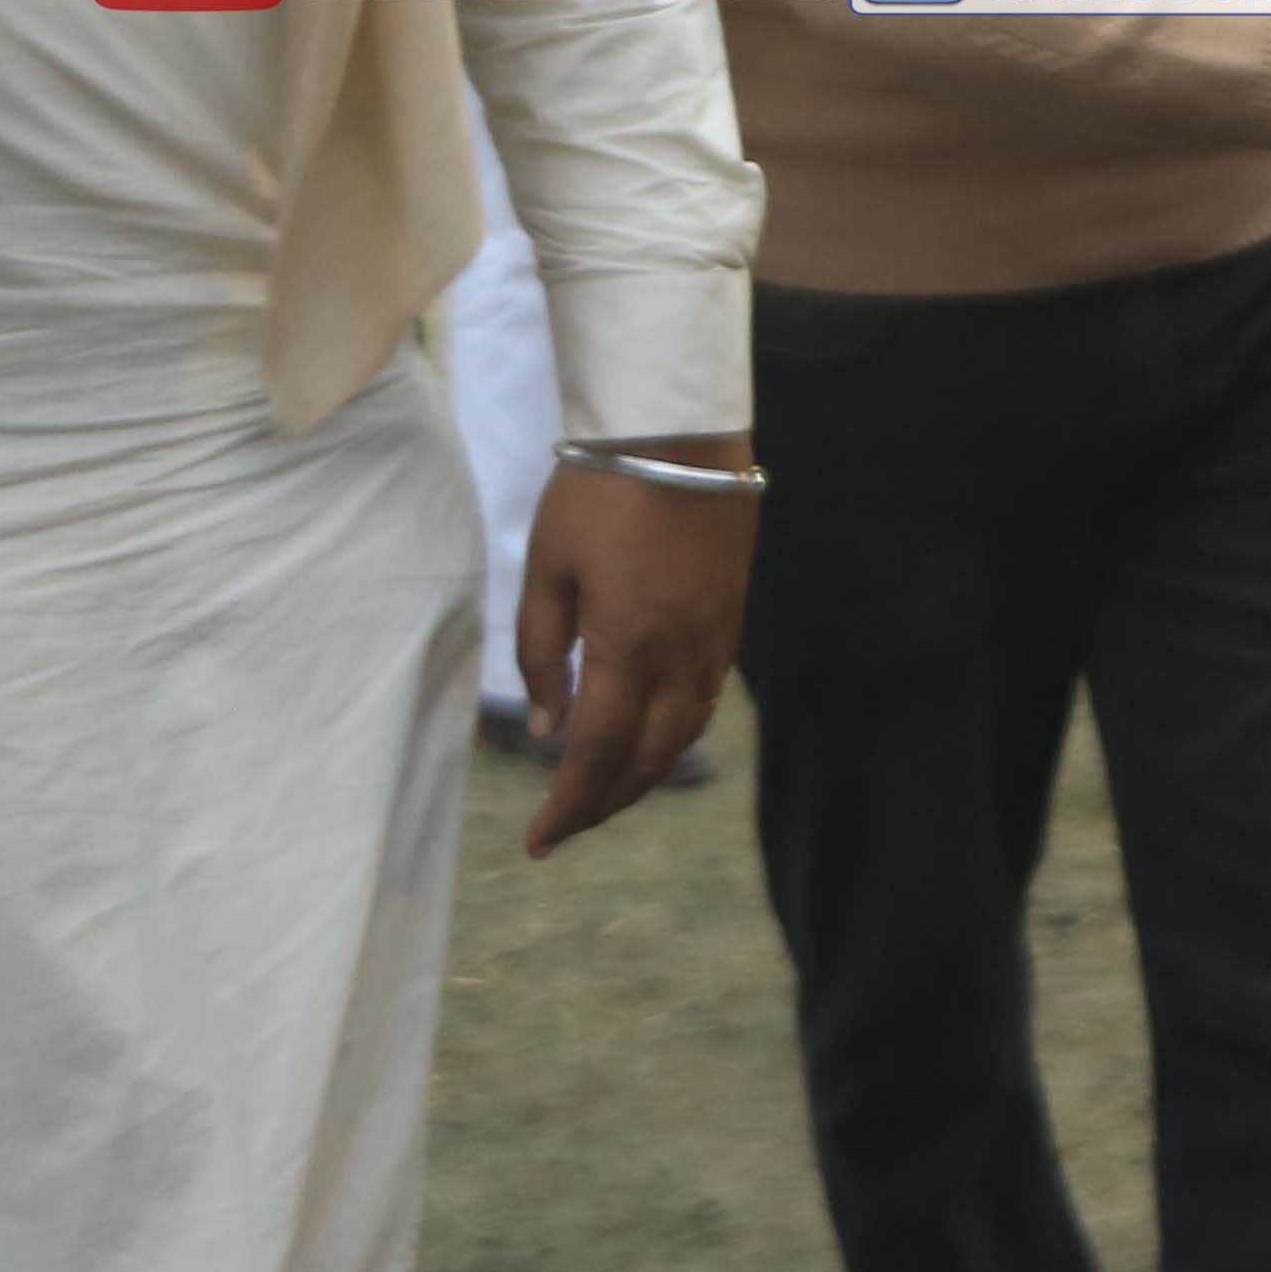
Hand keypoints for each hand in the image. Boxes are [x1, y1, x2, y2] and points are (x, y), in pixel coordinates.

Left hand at [513, 447, 755, 858]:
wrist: (679, 430)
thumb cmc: (599, 490)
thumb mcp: (547, 567)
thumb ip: (541, 651)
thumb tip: (546, 724)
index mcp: (627, 647)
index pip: (597, 755)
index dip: (568, 806)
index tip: (539, 842)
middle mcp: (681, 656)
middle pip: (650, 760)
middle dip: (606, 803)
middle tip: (567, 825)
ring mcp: (714, 639)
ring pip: (686, 734)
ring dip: (645, 773)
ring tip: (605, 788)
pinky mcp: (731, 617)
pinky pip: (707, 698)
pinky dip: (676, 732)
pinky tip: (652, 730)